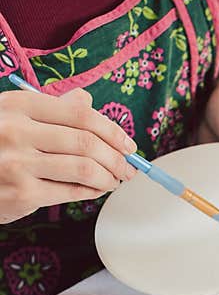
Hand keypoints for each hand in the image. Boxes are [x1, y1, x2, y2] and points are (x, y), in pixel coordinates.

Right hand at [0, 88, 136, 223]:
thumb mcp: (14, 115)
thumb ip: (52, 108)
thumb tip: (88, 100)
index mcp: (18, 106)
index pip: (81, 115)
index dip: (113, 131)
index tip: (128, 145)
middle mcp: (16, 131)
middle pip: (87, 143)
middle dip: (117, 159)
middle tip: (128, 168)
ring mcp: (18, 164)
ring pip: (85, 169)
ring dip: (109, 177)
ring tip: (115, 180)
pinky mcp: (22, 194)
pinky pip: (72, 191)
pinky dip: (92, 191)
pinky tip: (96, 189)